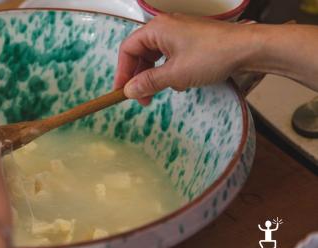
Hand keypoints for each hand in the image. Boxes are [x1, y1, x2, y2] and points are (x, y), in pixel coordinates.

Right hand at [114, 14, 255, 104]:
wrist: (248, 49)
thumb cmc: (211, 56)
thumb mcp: (175, 74)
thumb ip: (148, 83)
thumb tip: (128, 91)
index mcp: (156, 29)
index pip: (128, 50)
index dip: (122, 72)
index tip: (121, 92)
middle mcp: (165, 27)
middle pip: (140, 53)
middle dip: (139, 77)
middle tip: (141, 98)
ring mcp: (179, 32)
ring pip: (155, 56)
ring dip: (155, 76)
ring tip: (161, 92)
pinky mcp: (190, 40)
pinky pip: (169, 56)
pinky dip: (169, 70)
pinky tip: (179, 83)